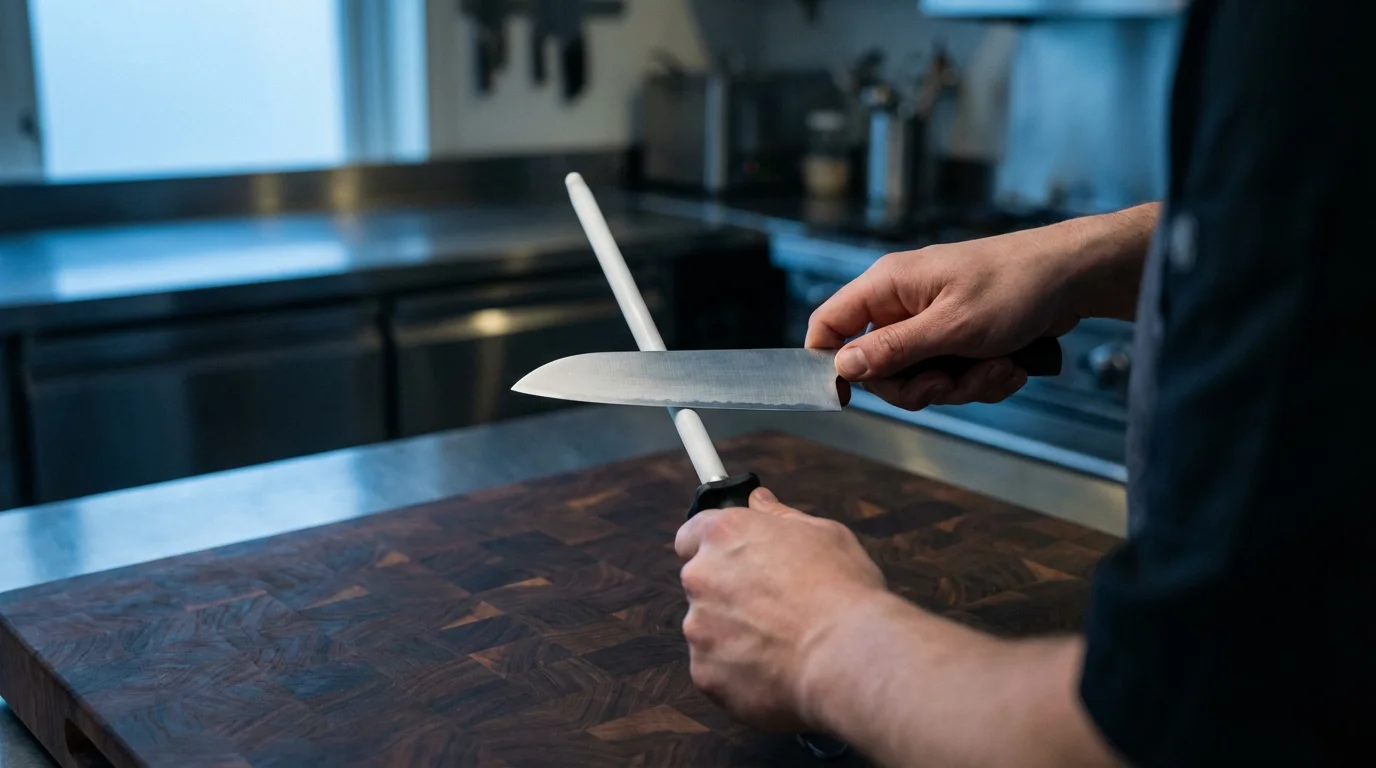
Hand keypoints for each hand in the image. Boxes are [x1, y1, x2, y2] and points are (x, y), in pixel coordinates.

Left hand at [674, 487, 885, 731]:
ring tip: (781, 644)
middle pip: (702, 585)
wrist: (847, 657)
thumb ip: (780, 516)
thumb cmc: (842, 591)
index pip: (691, 534)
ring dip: (734, 635)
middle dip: (728, 594)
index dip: (712, 547)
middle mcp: (701, 577)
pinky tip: (776, 670)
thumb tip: (758, 502)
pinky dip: (738, 672)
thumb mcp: (824, 535)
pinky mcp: (704, 673)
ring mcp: (698, 628)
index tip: (732, 559)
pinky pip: (716, 670)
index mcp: (725, 535)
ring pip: (708, 630)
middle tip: (773, 608)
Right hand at [807, 205, 1158, 410]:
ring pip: (919, 379)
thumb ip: (893, 350)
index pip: (829, 324)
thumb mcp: (951, 326)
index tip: (847, 398)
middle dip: (919, 385)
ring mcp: (931, 323)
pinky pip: (951, 377)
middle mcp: (902, 304)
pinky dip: (981, 380)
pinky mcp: (959, 339)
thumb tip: (842, 367)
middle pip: (877, 368)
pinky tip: (1011, 367)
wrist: (1075, 278)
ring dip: (961, 386)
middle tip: (951, 381)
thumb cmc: (1015, 286)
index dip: (828, 363)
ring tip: (999, 368)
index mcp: (887, 287)